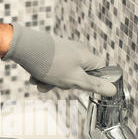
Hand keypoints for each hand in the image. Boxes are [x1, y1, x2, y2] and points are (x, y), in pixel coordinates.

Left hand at [2, 23, 116, 94]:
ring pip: (60, 73)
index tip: (85, 87)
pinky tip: (34, 77)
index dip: (94, 81)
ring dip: (50, 82)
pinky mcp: (48, 52)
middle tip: (57, 84)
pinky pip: (49, 68)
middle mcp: (75, 51)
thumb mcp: (76, 80)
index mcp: (86, 56)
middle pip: (77, 74)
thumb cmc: (52, 64)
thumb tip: (113, 90)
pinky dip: (42, 75)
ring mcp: (61, 50)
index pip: (100, 69)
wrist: (24, 48)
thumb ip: (94, 86)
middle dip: (65, 84)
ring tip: (40, 82)